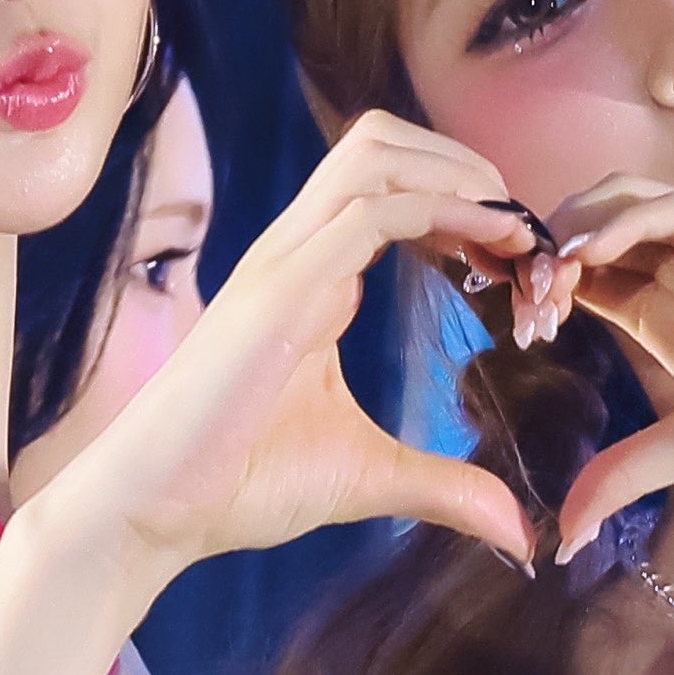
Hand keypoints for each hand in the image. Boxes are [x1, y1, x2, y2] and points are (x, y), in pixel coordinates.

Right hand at [38, 112, 540, 591]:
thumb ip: (443, 486)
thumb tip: (517, 532)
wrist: (150, 511)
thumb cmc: (237, 484)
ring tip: (514, 228)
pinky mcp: (277, 292)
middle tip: (523, 231)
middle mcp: (294, 252)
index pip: (392, 188)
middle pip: (383, 142)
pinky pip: (368, 213)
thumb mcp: (368, 477)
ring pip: (375, 155)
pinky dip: (441, 210)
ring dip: (458, 176)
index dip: (466, 202)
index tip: (523, 257)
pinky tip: (489, 245)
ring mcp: (282, 263)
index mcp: (311, 275)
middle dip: (466, 165)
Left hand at [529, 178, 673, 558]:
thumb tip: (561, 540)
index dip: (542, 292)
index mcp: (665, 313)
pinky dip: (629, 219)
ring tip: (556, 273)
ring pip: (626, 204)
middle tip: (529, 296)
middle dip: (549, 254)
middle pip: (591, 232)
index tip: (520, 327)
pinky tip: (597, 250)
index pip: (582, 281)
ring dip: (580, 228)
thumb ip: (627, 473)